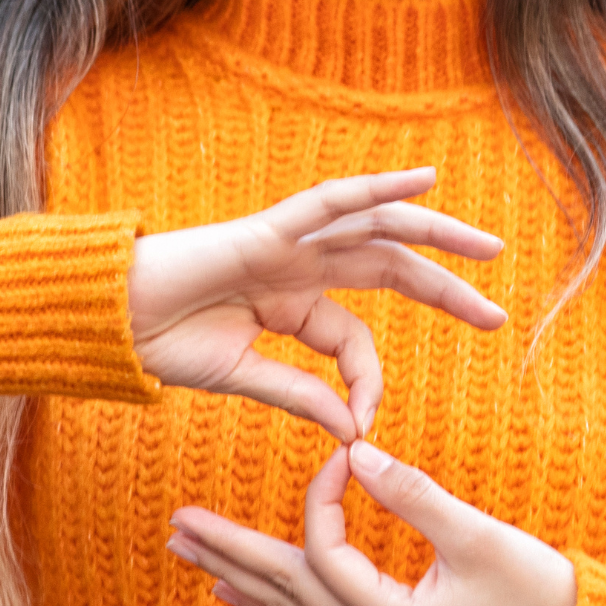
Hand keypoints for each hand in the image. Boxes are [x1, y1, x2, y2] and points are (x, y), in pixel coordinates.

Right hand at [127, 168, 505, 441]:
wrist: (109, 321)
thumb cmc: (164, 345)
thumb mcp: (246, 377)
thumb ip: (301, 393)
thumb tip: (351, 426)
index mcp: (294, 305)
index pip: (356, 338)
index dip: (369, 381)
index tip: (364, 425)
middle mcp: (300, 268)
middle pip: (390, 268)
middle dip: (446, 287)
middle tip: (497, 312)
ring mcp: (287, 244)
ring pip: (377, 229)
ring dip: (436, 232)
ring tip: (489, 249)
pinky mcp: (266, 229)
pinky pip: (331, 202)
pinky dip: (378, 188)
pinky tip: (426, 179)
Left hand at [167, 441, 577, 605]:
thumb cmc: (536, 589)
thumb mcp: (477, 536)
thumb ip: (412, 494)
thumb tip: (355, 451)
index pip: (326, 554)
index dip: (320, 498)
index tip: (337, 454)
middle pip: (285, 594)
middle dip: (230, 556)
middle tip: (176, 527)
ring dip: (242, 582)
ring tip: (193, 560)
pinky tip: (242, 599)